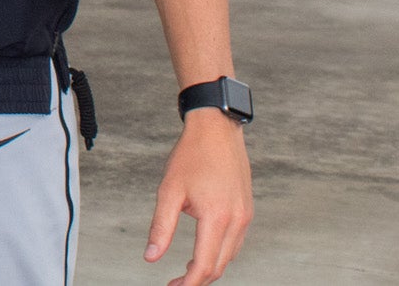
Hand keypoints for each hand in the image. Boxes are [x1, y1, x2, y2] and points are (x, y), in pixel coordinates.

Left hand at [145, 108, 251, 285]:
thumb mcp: (169, 191)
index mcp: (217, 217)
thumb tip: (151, 257)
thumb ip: (161, 227)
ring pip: (229, 255)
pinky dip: (220, 252)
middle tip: (175, 283)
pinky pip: (235, 242)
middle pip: (220, 265)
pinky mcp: (246, 209)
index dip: (188, 283)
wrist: (216, 128)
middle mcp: (237, 220)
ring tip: (186, 270)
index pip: (205, 265)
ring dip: (210, 267)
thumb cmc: (192, 155)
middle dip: (198, 279)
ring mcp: (245, 215)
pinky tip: (203, 249)